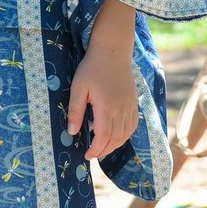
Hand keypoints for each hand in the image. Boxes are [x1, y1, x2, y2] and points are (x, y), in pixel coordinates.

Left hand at [68, 42, 139, 160]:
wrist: (113, 51)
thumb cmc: (92, 67)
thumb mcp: (78, 87)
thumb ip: (75, 111)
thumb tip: (72, 132)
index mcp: (106, 107)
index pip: (103, 136)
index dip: (96, 149)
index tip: (87, 156)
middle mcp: (121, 109)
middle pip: (116, 139)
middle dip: (104, 150)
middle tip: (92, 155)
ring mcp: (130, 106)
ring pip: (125, 134)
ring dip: (115, 145)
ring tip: (103, 148)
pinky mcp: (134, 103)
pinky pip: (133, 125)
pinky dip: (125, 135)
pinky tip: (117, 137)